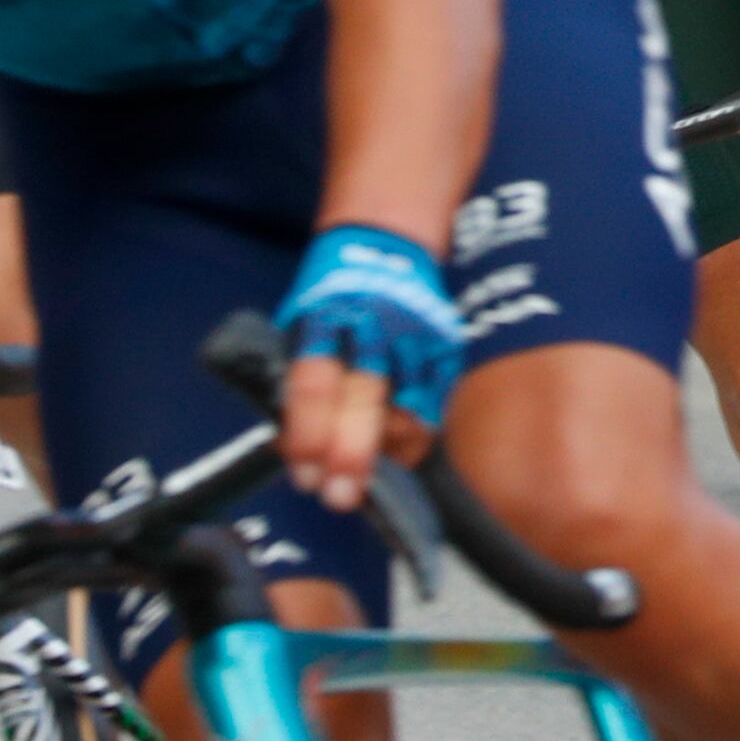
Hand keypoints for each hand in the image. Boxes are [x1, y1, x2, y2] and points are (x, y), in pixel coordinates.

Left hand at [275, 224, 461, 505]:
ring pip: (409, 412)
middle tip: (340, 498)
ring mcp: (415, 338)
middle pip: (364, 400)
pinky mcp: (445, 349)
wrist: (385, 242)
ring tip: (366, 471)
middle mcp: (374, 328)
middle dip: (351, 456)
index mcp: (326, 319)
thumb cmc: (331, 297)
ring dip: (385, 453)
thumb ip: (298, 386)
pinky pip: (433, 409)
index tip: (304, 475)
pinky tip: (394, 449)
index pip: (314, 383)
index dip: (308, 435)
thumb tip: (293, 453)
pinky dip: (412, 437)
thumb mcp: (300, 327)